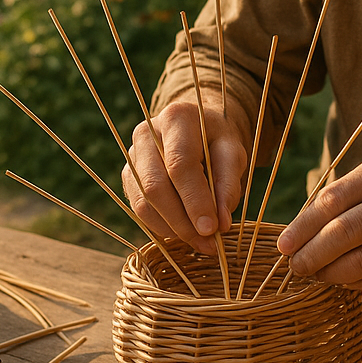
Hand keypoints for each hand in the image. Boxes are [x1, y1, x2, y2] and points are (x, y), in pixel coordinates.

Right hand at [122, 96, 250, 253]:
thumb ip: (229, 185)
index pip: (180, 165)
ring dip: (172, 229)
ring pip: (143, 202)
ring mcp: (132, 155)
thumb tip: (221, 224)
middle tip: (208, 243)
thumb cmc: (217, 142)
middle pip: (155, 186)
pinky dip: (162, 226)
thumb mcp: (233, 153)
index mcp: (176, 119)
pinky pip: (139, 208)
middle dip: (181, 221)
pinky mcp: (128, 176)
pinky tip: (184, 232)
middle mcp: (146, 134)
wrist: (196, 131)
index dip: (195, 200)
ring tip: (200, 242)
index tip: (212, 229)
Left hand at [276, 153, 361, 291]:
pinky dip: (354, 283)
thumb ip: (348, 196)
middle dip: (311, 254)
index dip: (303, 226)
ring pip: (360, 261)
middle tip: (294, 266)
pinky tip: (343, 279)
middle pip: (344, 232)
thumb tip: (298, 230)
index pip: (334, 199)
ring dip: (329, 273)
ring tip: (315, 274)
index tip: (283, 245)